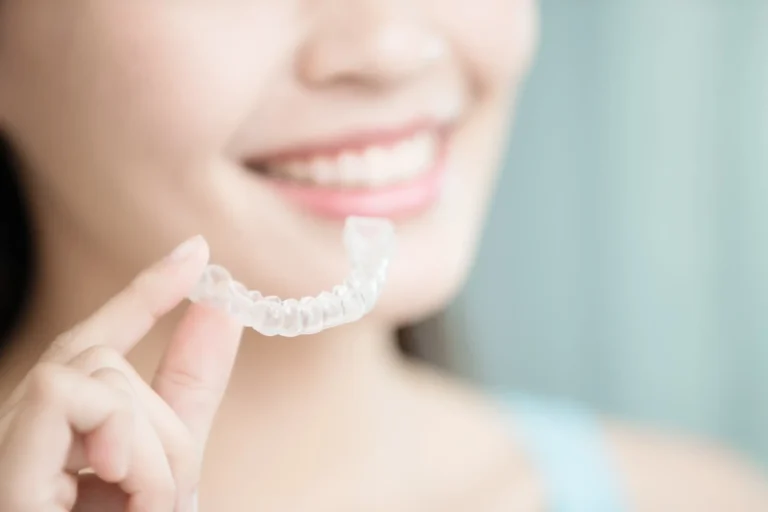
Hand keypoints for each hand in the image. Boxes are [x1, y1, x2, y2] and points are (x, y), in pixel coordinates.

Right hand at [0, 235, 243, 511]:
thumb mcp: (171, 465)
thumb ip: (188, 388)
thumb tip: (224, 307)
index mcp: (59, 437)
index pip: (90, 346)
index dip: (143, 294)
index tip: (195, 253)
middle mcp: (20, 435)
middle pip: (102, 358)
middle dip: (162, 426)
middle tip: (165, 495)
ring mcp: (6, 450)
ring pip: (95, 371)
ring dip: (152, 449)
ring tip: (144, 509)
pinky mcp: (2, 473)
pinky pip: (66, 394)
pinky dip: (125, 444)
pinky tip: (125, 493)